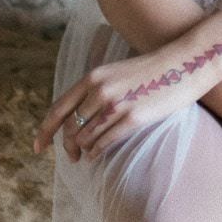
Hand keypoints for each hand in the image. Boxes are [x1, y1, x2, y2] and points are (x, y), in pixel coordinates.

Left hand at [33, 26, 221, 159]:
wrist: (183, 64)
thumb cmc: (151, 70)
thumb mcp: (116, 72)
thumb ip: (96, 88)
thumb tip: (78, 114)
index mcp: (93, 77)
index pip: (59, 109)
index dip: (45, 131)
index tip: (38, 147)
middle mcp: (100, 90)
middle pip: (70, 127)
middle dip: (66, 146)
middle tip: (70, 157)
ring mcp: (115, 105)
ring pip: (86, 138)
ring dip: (83, 151)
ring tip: (86, 156)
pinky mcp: (133, 118)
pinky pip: (104, 143)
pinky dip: (96, 153)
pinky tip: (96, 156)